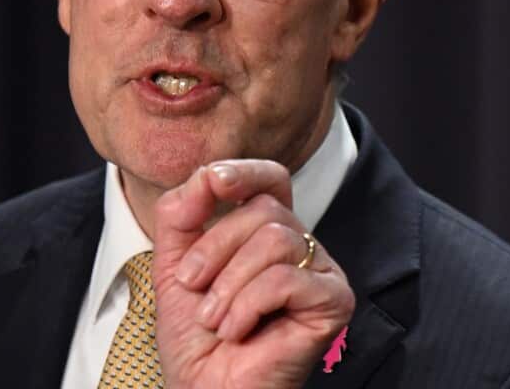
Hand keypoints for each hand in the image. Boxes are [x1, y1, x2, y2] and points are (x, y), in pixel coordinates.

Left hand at [151, 160, 354, 388]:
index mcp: (266, 233)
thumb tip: (207, 173)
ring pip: (276, 240)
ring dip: (229, 283)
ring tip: (216, 320)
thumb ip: (182, 213)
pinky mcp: (335, 302)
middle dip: (215, 247)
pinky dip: (249, 304)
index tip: (214, 182)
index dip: (247, 171)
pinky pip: (288, 277)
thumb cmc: (196, 338)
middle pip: (265, 210)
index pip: (272, 180)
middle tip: (193, 288)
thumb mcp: (174, 264)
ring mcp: (321, 274)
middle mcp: (300, 248)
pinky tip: (238, 330)